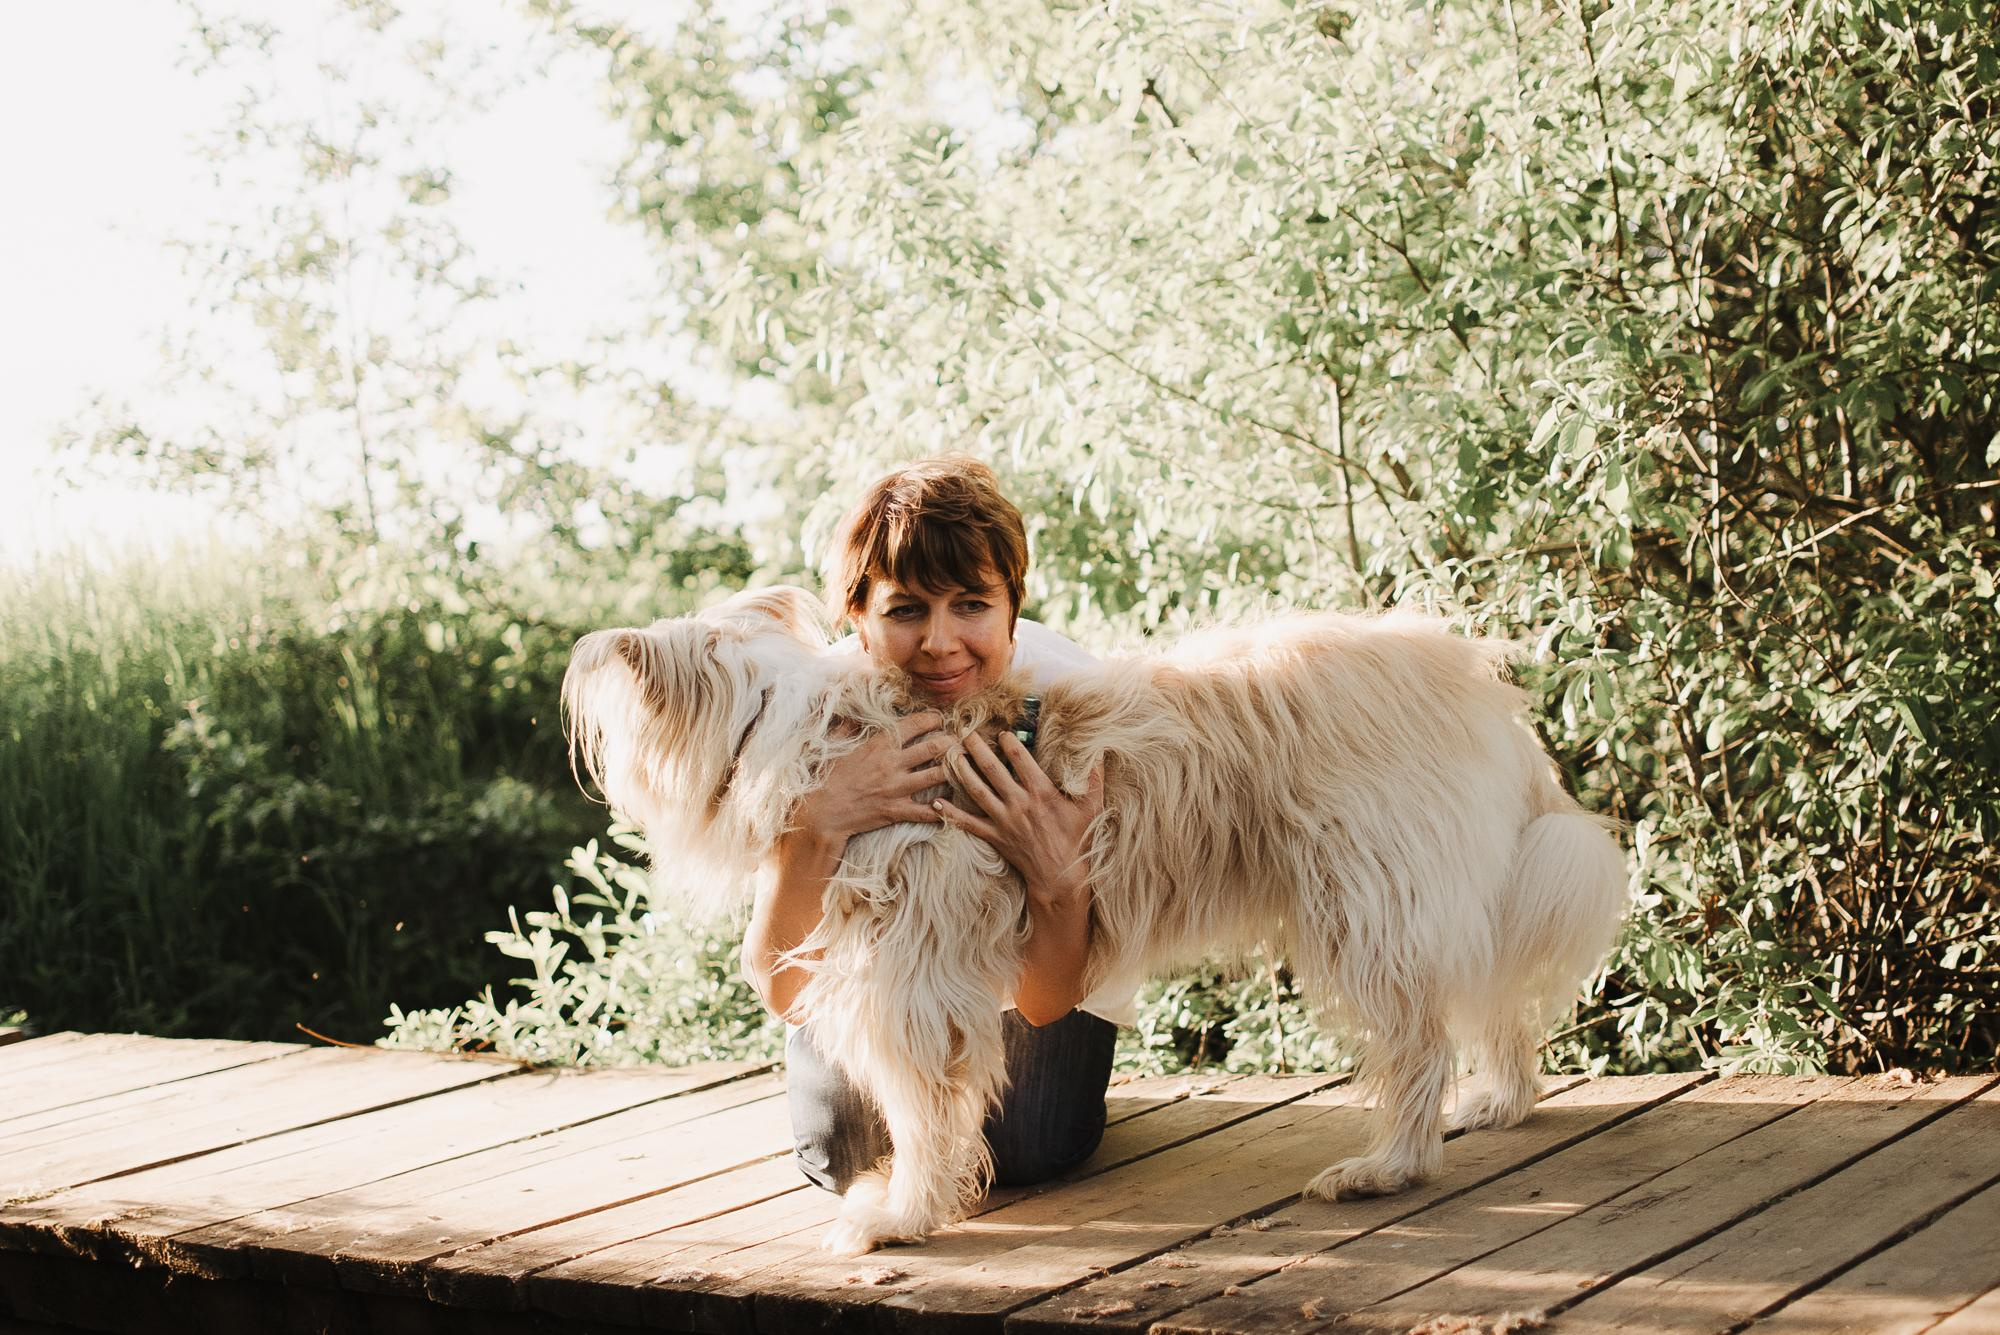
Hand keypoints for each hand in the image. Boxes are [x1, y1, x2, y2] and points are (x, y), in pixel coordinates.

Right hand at [790, 711, 950, 847]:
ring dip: (952, 771)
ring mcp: (897, 788)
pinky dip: (943, 808)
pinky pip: (929, 811)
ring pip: (939, 776)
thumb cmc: (826, 778)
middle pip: (935, 747)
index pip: (915, 724)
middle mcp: (892, 764)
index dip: (933, 718)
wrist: (822, 812)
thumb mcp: (834, 745)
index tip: (939, 719)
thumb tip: (855, 714)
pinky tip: (950, 803)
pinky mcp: (898, 811)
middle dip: (951, 743)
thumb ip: (848, 726)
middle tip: (957, 743)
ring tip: (959, 768)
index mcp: (879, 744)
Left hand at [935, 731, 1104, 908]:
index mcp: (1041, 792)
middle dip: (978, 749)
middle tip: (966, 733)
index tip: (1001, 731)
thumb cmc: (1077, 838)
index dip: (1009, 742)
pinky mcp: (994, 836)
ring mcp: (1004, 820)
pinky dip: (951, 814)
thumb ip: (1094, 777)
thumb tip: (1099, 751)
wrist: (1060, 875)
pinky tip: (935, 803)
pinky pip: (968, 823)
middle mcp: (1019, 804)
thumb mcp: (1091, 806)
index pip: (1022, 759)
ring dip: (962, 771)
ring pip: (977, 791)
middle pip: (993, 770)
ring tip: (951, 754)